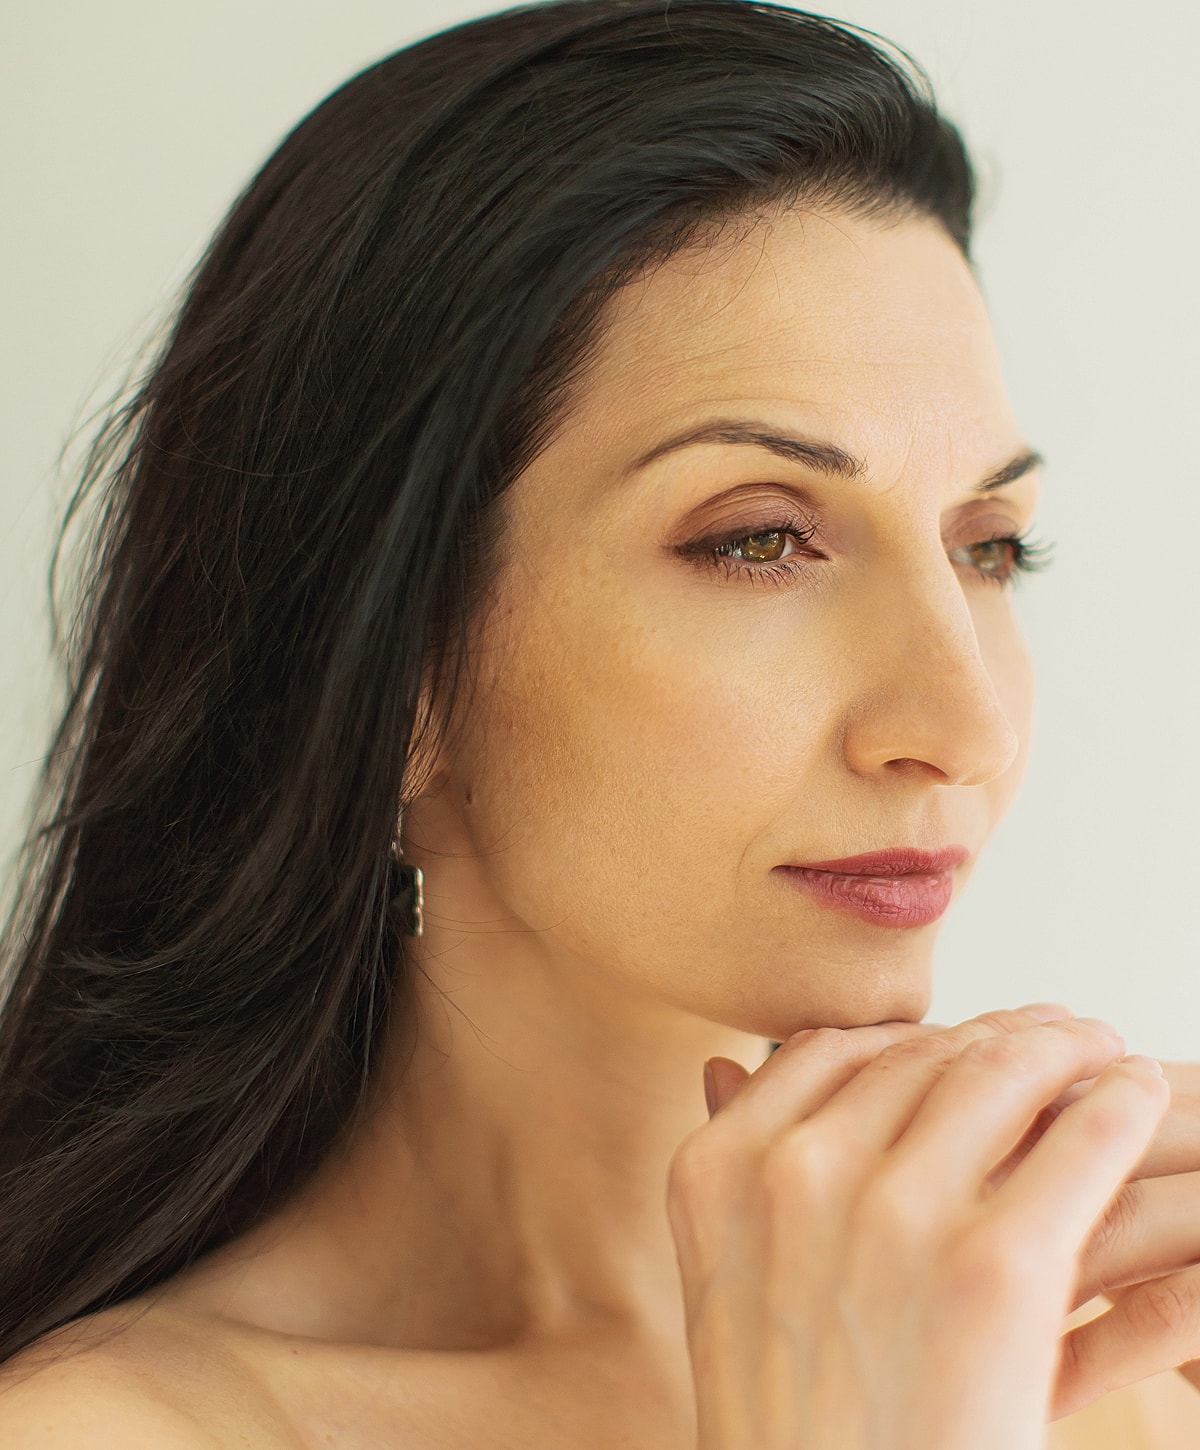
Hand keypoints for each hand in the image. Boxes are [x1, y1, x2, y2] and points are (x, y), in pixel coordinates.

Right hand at [669, 1006, 1167, 1449]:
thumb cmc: (794, 1428)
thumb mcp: (726, 1288)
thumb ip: (728, 1165)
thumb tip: (722, 1065)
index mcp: (717, 1171)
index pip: (826, 1051)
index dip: (906, 1037)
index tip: (957, 1039)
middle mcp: (793, 1174)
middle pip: (919, 1054)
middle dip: (995, 1031)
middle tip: (1053, 1030)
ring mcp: (892, 1215)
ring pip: (1000, 1073)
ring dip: (1066, 1044)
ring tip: (1101, 1047)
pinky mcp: (997, 1268)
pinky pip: (1080, 1139)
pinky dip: (1121, 1101)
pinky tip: (1140, 1092)